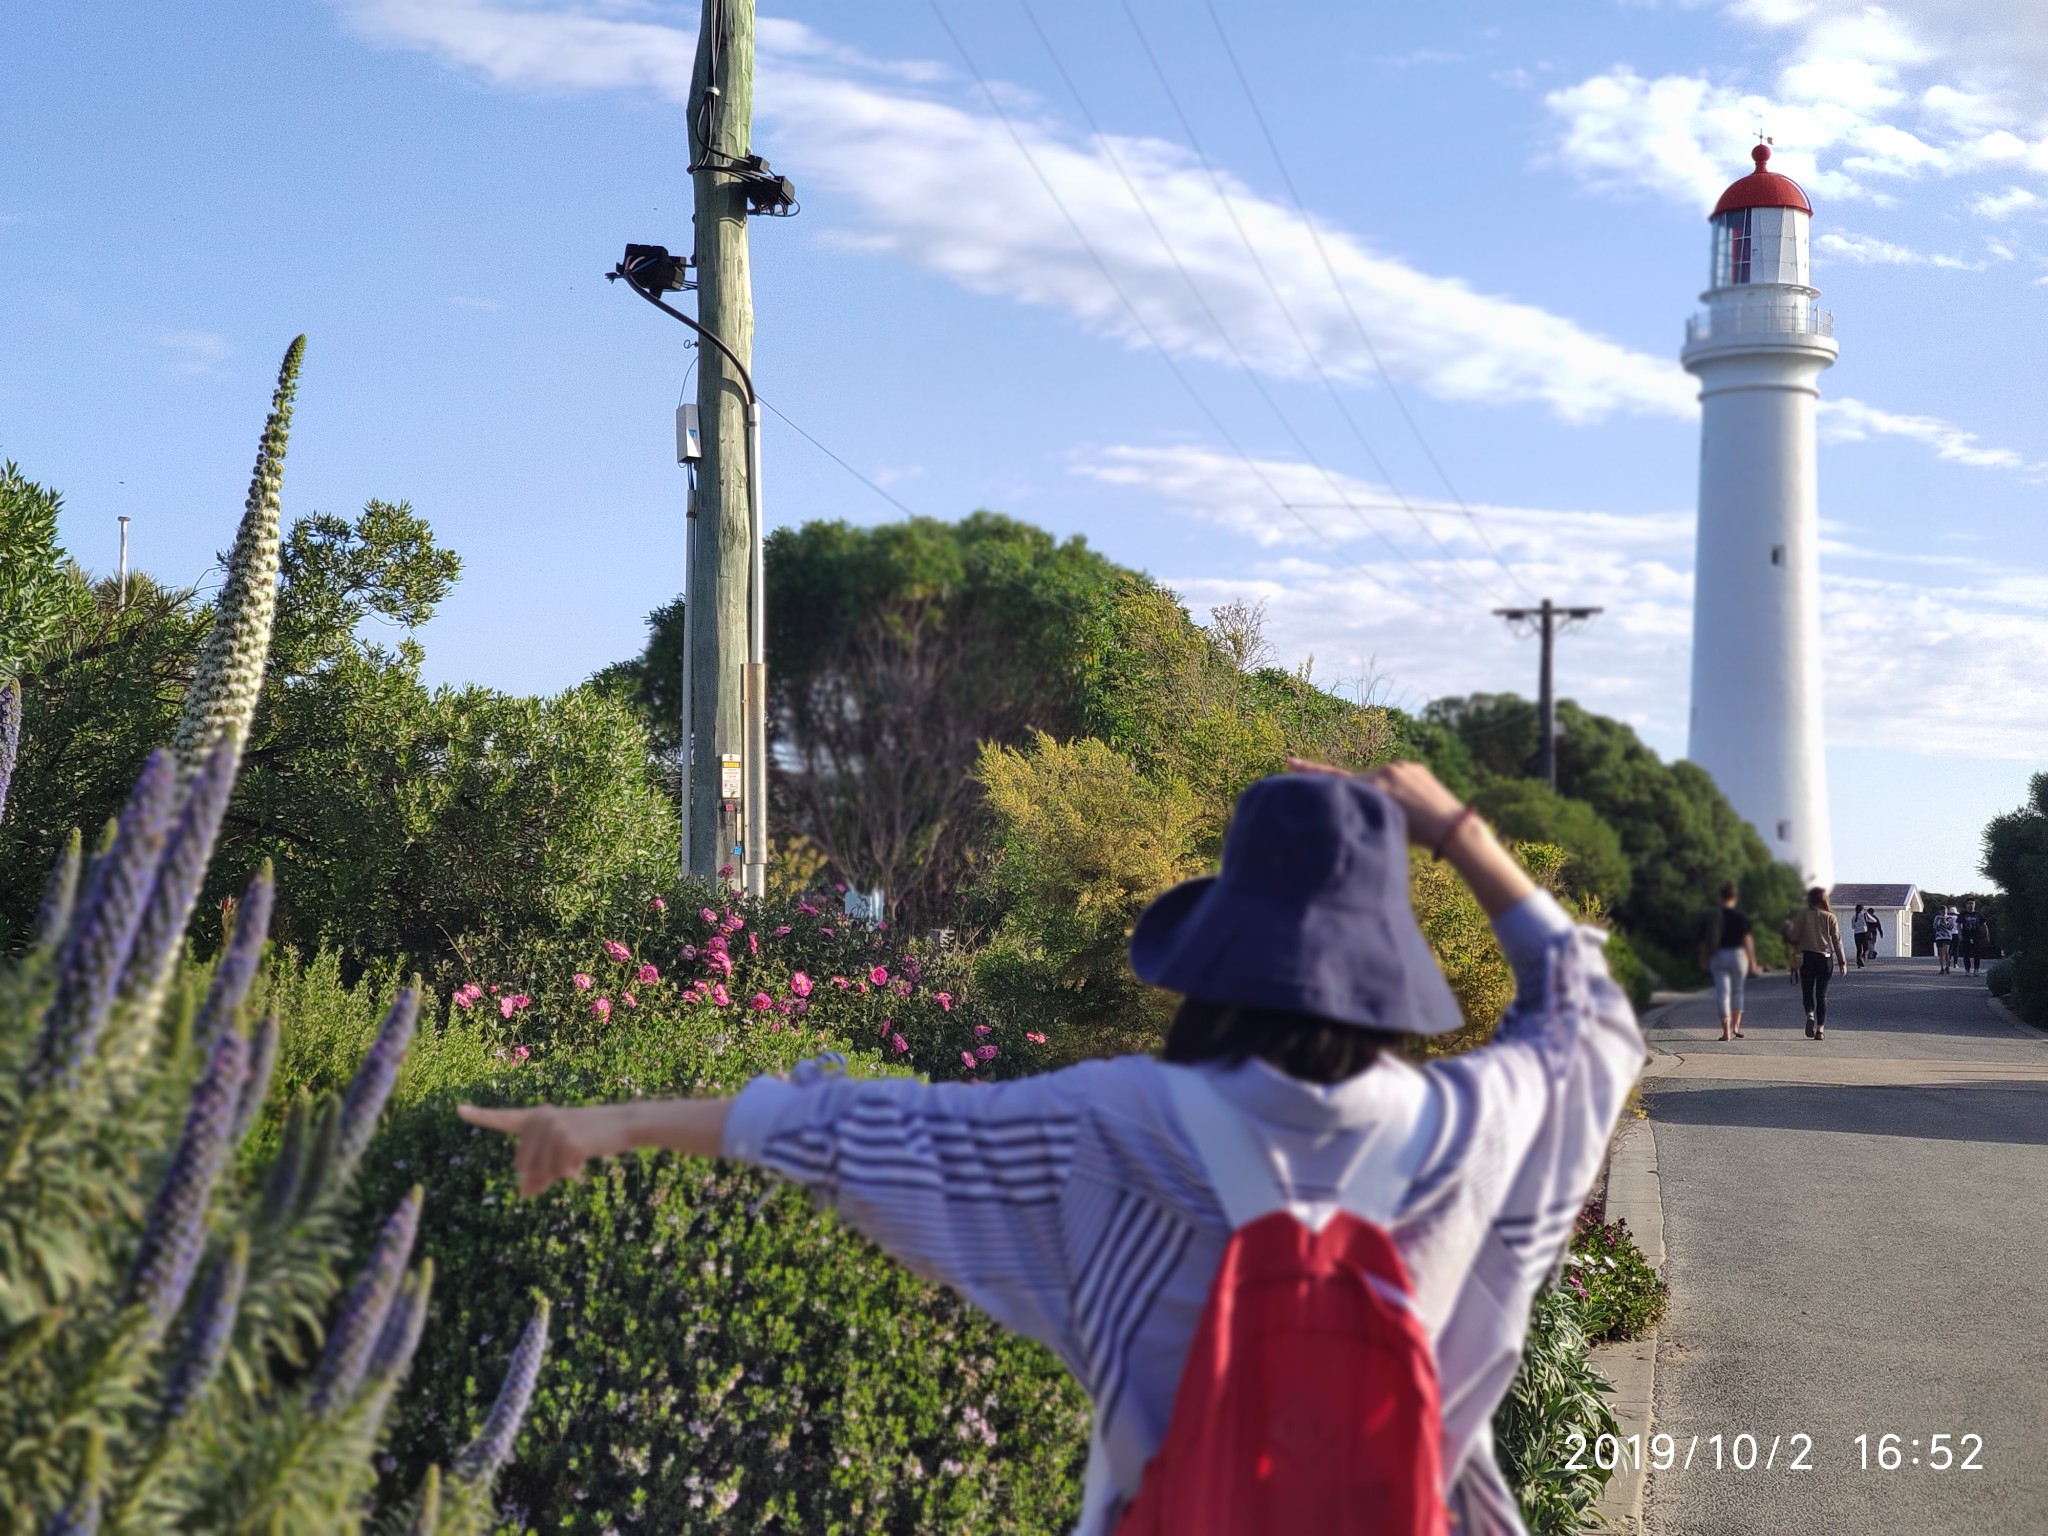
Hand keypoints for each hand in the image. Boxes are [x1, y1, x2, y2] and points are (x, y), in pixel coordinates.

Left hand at [459, 1103, 624, 1197]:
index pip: (503, 1118)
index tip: (459, 1110)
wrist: (623, 1124)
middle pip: (522, 1165)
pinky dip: (569, 1173)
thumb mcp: (561, 1155)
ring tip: (576, 1159)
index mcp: (536, 1118)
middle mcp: (540, 1119)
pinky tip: (581, 1162)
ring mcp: (553, 1128)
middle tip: (566, 1165)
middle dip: (541, 1173)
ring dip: (558, 1174)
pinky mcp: (566, 1140)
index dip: (480, 1116)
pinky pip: (557, 1172)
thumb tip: (522, 1194)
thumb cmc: (590, 1138)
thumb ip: (538, 1172)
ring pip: (539, 1171)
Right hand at [1288, 757, 1464, 849]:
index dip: (1310, 772)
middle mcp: (1386, 771)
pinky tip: (1413, 803)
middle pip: (1360, 781)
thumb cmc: (1414, 835)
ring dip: (1383, 791)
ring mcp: (1402, 766)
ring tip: (1403, 811)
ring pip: (1380, 779)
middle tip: (1376, 812)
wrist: (1452, 826)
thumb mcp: (1380, 822)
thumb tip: (1349, 798)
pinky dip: (1398, 788)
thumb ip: (1360, 806)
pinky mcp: (1414, 766)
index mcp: (1375, 787)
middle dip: (1361, 794)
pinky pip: (1397, 776)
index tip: (1290, 760)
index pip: (1336, 778)